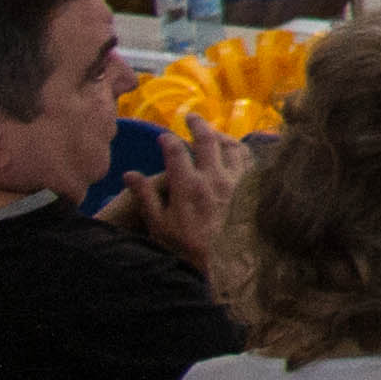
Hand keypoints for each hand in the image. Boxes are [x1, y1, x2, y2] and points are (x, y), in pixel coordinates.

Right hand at [106, 110, 235, 261]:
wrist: (226, 262)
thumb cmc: (187, 246)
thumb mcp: (159, 225)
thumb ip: (146, 196)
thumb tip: (129, 174)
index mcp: (188, 186)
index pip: (176, 152)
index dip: (168, 140)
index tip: (163, 136)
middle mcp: (215, 178)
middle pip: (207, 140)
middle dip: (197, 124)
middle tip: (190, 117)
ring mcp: (236, 181)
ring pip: (232, 145)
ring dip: (221, 134)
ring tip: (212, 131)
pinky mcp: (251, 187)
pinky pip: (249, 159)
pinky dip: (240, 149)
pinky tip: (235, 150)